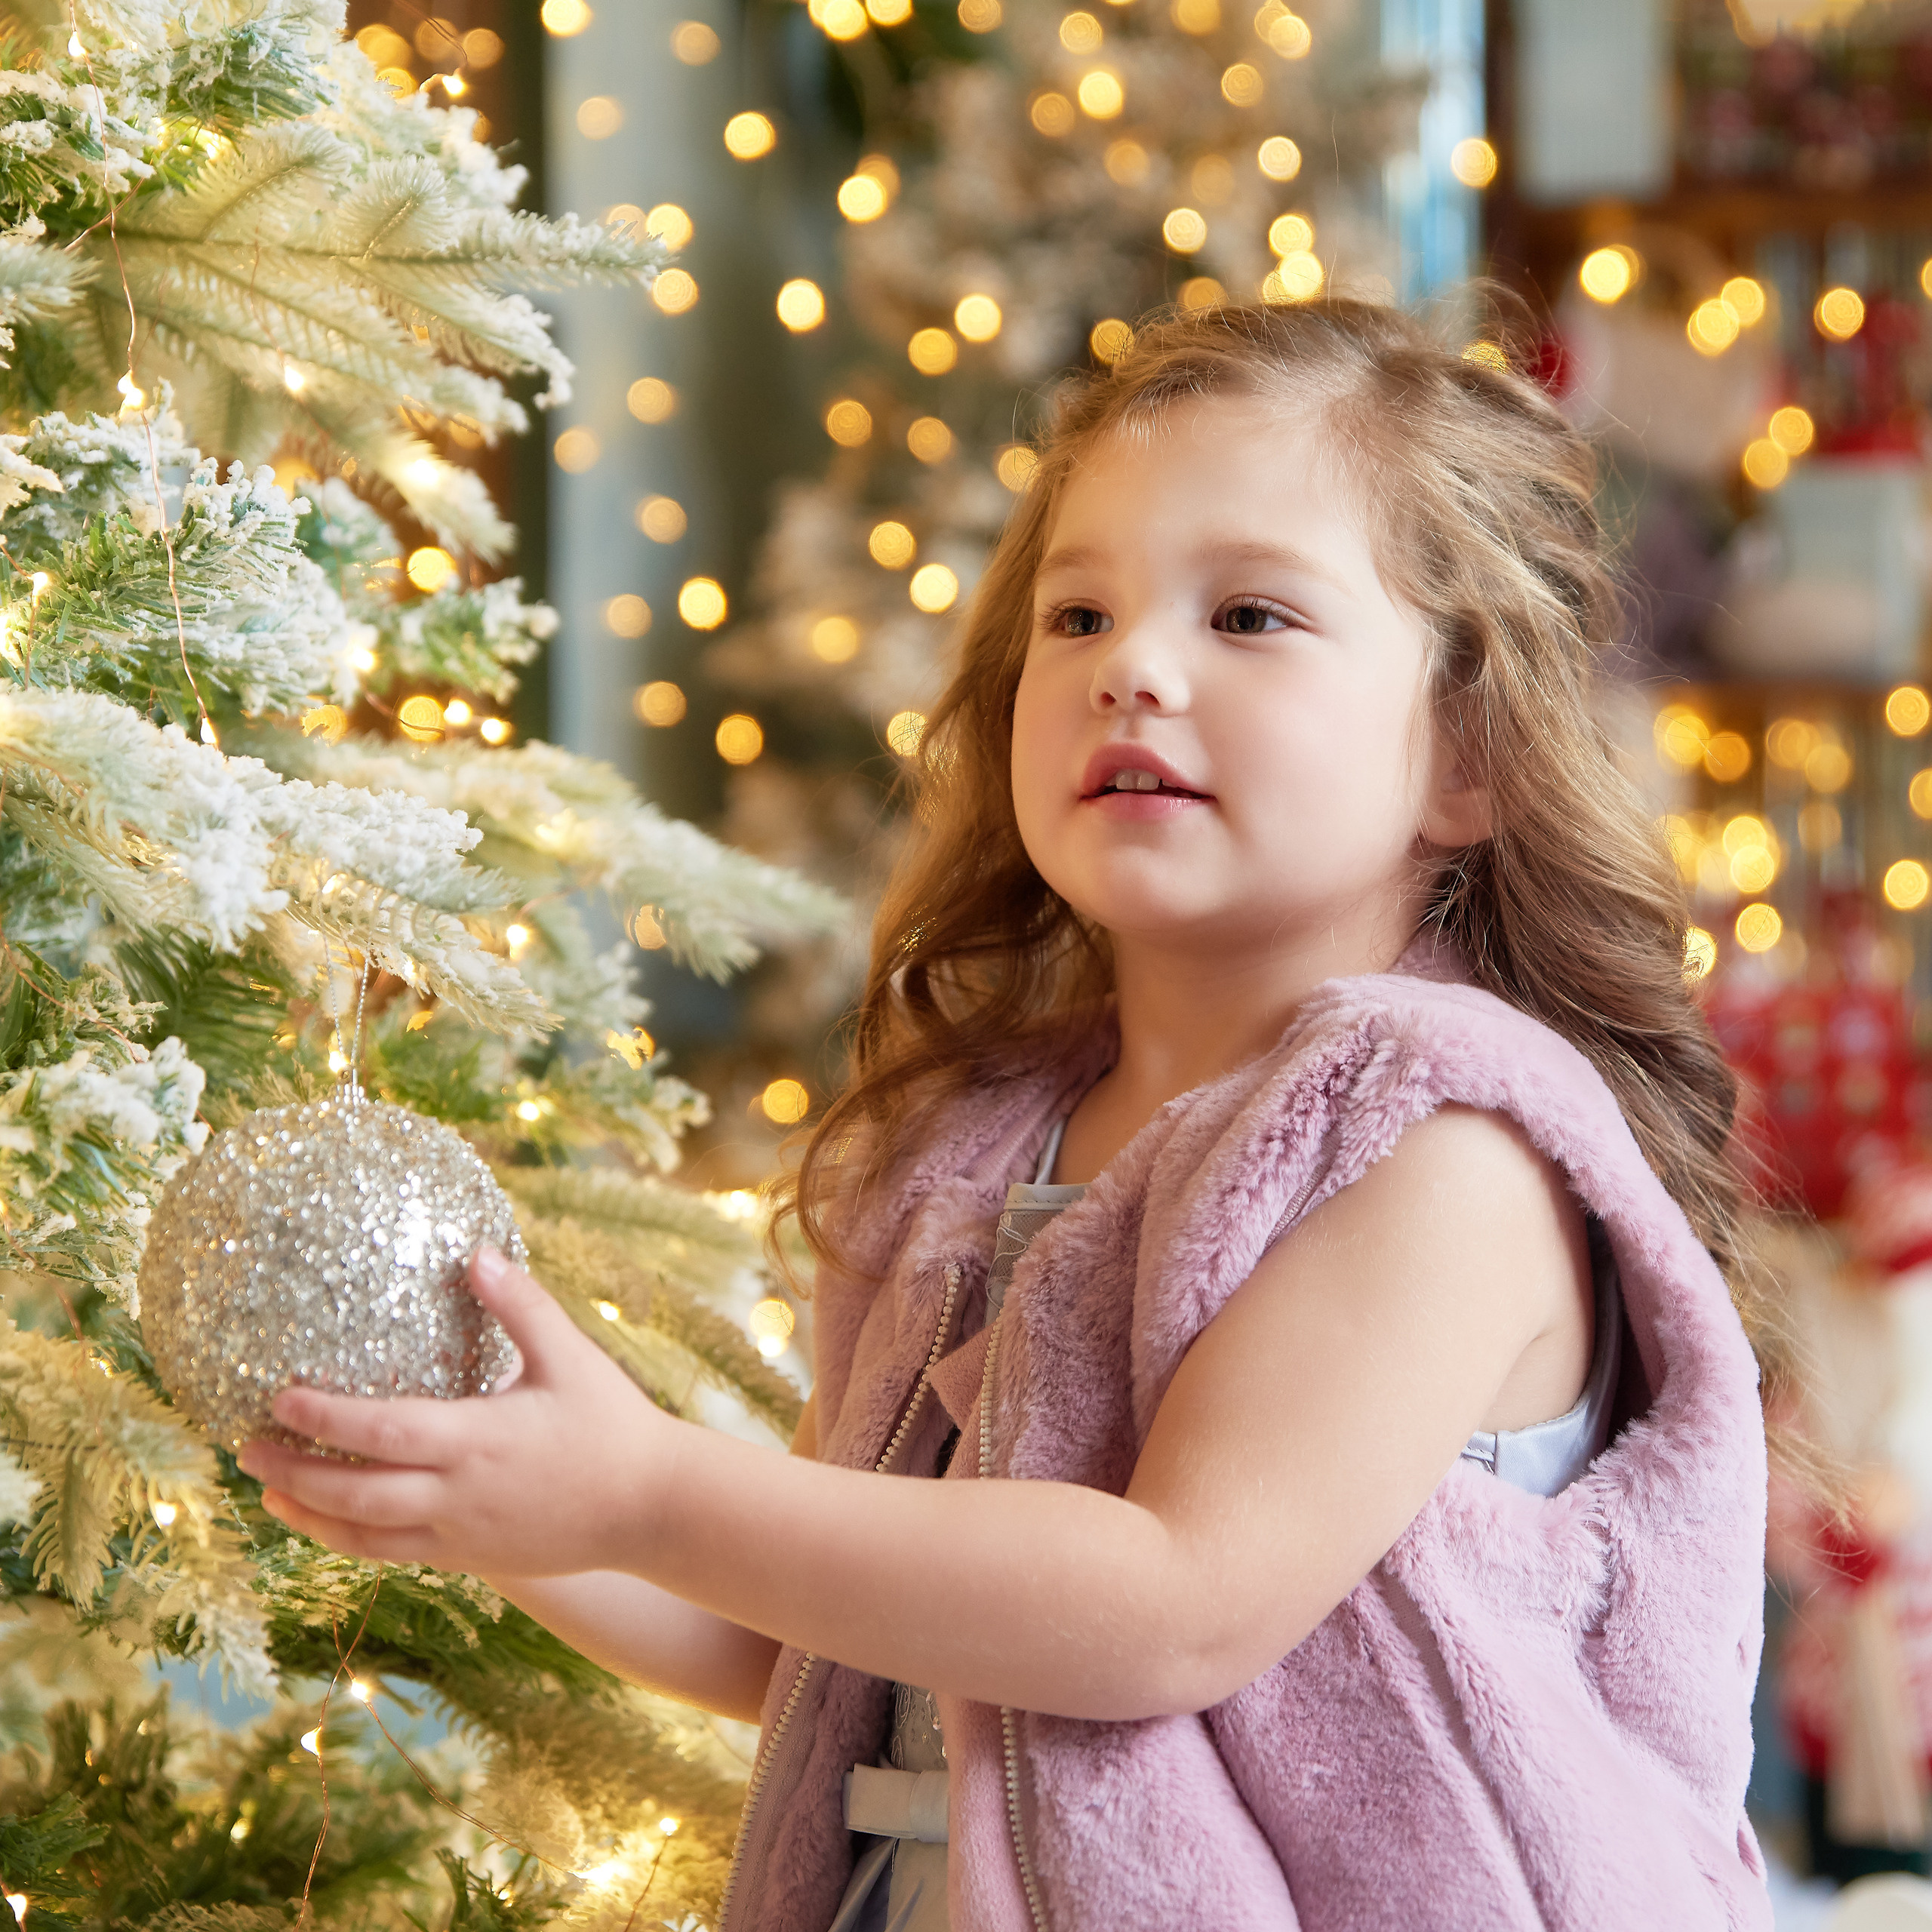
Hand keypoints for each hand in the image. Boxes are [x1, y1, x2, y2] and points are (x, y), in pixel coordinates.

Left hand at [237, 1246, 671, 1575]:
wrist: (650, 1508)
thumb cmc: (614, 1425)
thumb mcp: (572, 1357)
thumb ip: (522, 1306)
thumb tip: (475, 1253)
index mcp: (479, 1440)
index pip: (381, 1434)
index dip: (324, 1419)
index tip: (280, 1398)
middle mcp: (459, 1495)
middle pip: (354, 1493)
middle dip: (292, 1472)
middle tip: (244, 1447)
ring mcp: (461, 1535)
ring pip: (363, 1535)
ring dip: (307, 1515)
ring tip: (266, 1492)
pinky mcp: (470, 1558)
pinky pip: (392, 1554)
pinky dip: (348, 1538)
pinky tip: (327, 1520)